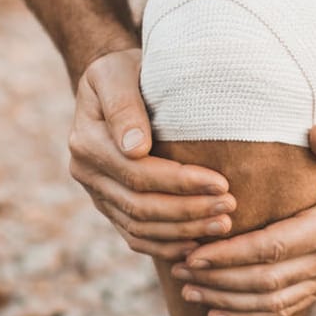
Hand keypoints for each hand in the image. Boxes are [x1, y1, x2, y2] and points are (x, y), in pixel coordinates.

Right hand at [68, 48, 235, 261]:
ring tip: (223, 226)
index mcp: (86, 141)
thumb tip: (135, 147)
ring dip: (183, 232)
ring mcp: (96, 193)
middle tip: (230, 208)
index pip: (138, 173)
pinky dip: (165, 246)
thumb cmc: (126, 70)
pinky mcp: (109, 206)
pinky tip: (197, 244)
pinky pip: (135, 236)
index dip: (180, 183)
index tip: (221, 183)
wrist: (116, 81)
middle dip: (188, 210)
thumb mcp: (118, 71)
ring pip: (139, 227)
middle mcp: (85, 172)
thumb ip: (124, 105)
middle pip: (140, 206)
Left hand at [170, 126, 315, 315]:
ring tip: (189, 292)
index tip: (195, 253)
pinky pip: (284, 309)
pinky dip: (248, 314)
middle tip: (180, 271)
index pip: (274, 248)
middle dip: (219, 279)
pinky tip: (217, 313)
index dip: (232, 254)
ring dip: (228, 300)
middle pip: (267, 280)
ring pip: (272, 301)